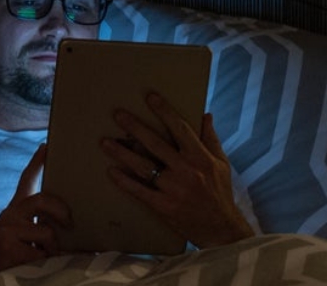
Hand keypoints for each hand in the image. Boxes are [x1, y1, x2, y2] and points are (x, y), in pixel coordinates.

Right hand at [0, 144, 71, 273]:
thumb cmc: (8, 253)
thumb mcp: (21, 233)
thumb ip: (37, 223)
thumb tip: (69, 222)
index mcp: (15, 209)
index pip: (26, 180)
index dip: (37, 162)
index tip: (46, 146)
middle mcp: (10, 214)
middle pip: (41, 199)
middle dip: (60, 210)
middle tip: (70, 223)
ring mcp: (7, 229)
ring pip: (45, 231)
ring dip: (53, 247)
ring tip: (49, 256)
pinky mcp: (8, 248)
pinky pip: (40, 253)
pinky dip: (45, 261)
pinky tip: (38, 265)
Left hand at [101, 94, 253, 249]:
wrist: (221, 230)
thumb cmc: (220, 193)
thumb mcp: (221, 163)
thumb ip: (211, 138)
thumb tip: (206, 114)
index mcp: (200, 157)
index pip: (180, 128)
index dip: (165, 111)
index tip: (150, 96)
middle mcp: (186, 170)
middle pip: (155, 144)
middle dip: (135, 128)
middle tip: (118, 114)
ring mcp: (173, 189)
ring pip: (143, 167)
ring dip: (122, 153)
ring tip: (105, 142)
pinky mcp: (164, 207)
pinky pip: (140, 191)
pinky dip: (124, 181)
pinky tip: (112, 171)